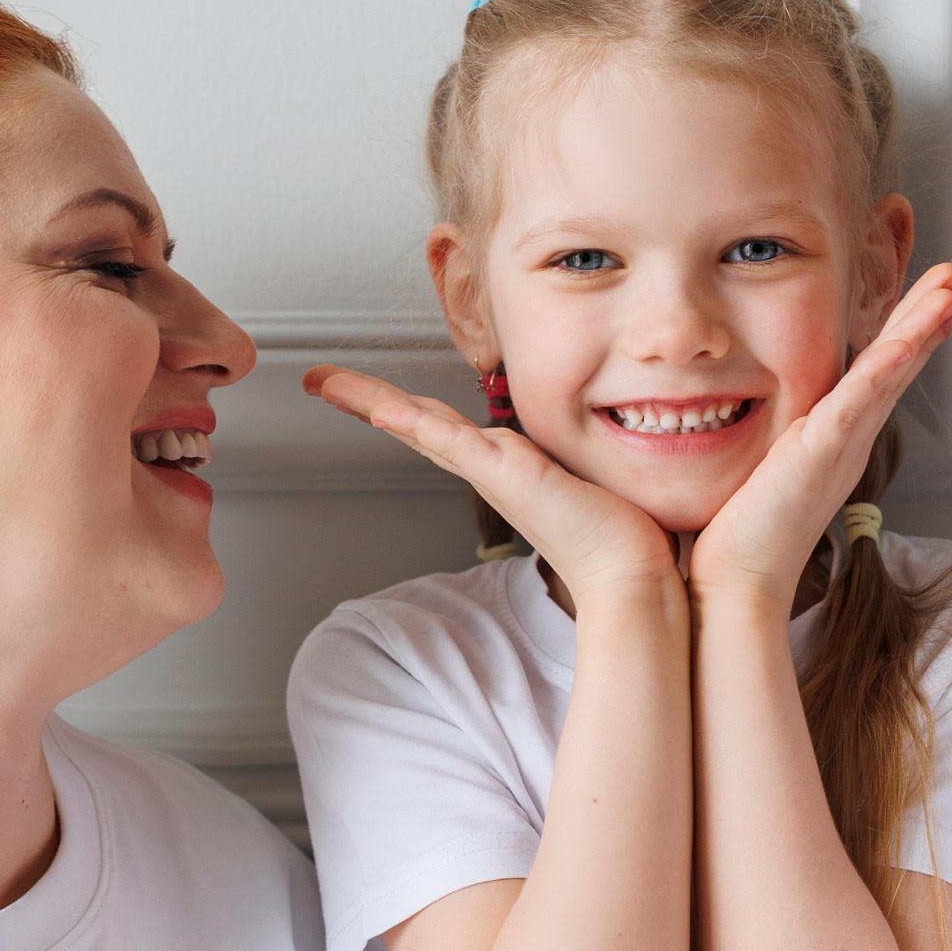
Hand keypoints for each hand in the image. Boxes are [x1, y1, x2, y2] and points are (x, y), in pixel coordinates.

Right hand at [304, 365, 680, 598]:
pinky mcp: (502, 474)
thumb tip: (581, 454)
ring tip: (328, 383)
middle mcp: (488, 466)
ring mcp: (490, 471)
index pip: (439, 426)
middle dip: (364, 398)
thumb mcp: (583, 475)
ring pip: (419, 425)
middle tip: (321, 380)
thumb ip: (570, 461)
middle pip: (414, 422)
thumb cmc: (619, 530)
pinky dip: (412, 422)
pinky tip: (382, 409)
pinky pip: (448, 441)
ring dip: (370, 401)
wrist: (630, 570)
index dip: (398, 404)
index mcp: (503, 464)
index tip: (364, 390)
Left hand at [687, 264, 951, 600]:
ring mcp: (838, 448)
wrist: (739, 582)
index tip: (933, 292)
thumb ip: (785, 434)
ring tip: (949, 295)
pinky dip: (879, 375)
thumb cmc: (745, 531)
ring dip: (919, 333)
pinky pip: (854, 408)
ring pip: (887, 379)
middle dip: (927, 317)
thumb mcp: (771, 464)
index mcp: (839, 436)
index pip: (881, 371)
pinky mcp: (817, 458)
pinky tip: (901, 345)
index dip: (909, 329)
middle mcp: (849, 440)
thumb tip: (776, 409)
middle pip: (897, 365)